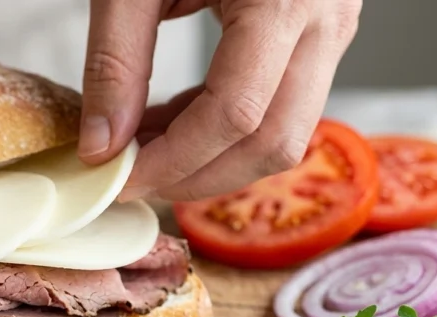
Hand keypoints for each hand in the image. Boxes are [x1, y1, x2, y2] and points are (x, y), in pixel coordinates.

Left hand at [79, 0, 361, 200]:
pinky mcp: (321, 34)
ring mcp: (334, 28)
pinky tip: (173, 119)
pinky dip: (227, 129)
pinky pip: (284, 106)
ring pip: (288, 134)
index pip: (236, 115)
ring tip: (146, 144)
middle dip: (199, 177)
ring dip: (215, 158)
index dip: (173, 162)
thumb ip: (116, 63)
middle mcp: (326, 18)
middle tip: (133, 178)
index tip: (118, 179)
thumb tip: (102, 148)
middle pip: (275, 142)